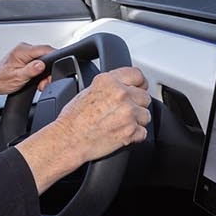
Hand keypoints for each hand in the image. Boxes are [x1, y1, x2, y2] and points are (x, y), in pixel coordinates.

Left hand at [0, 42, 55, 103]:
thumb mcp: (17, 78)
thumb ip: (31, 70)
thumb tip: (42, 65)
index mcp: (22, 51)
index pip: (45, 49)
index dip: (53, 59)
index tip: (56, 70)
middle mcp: (23, 49)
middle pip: (45, 55)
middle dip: (48, 70)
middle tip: (43, 82)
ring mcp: (24, 52)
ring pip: (42, 59)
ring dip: (43, 72)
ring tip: (38, 82)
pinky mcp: (24, 57)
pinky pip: (37, 61)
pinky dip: (38, 70)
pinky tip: (35, 78)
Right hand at [14, 67, 151, 191]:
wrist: (68, 140)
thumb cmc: (72, 119)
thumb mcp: (87, 90)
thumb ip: (109, 85)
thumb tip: (121, 85)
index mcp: (109, 81)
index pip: (137, 75)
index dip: (140, 83)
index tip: (140, 88)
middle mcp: (121, 95)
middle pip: (145, 96)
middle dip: (137, 104)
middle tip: (124, 112)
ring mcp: (128, 113)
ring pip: (146, 115)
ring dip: (137, 120)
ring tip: (121, 123)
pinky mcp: (131, 132)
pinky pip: (143, 132)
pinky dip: (135, 135)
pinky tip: (122, 133)